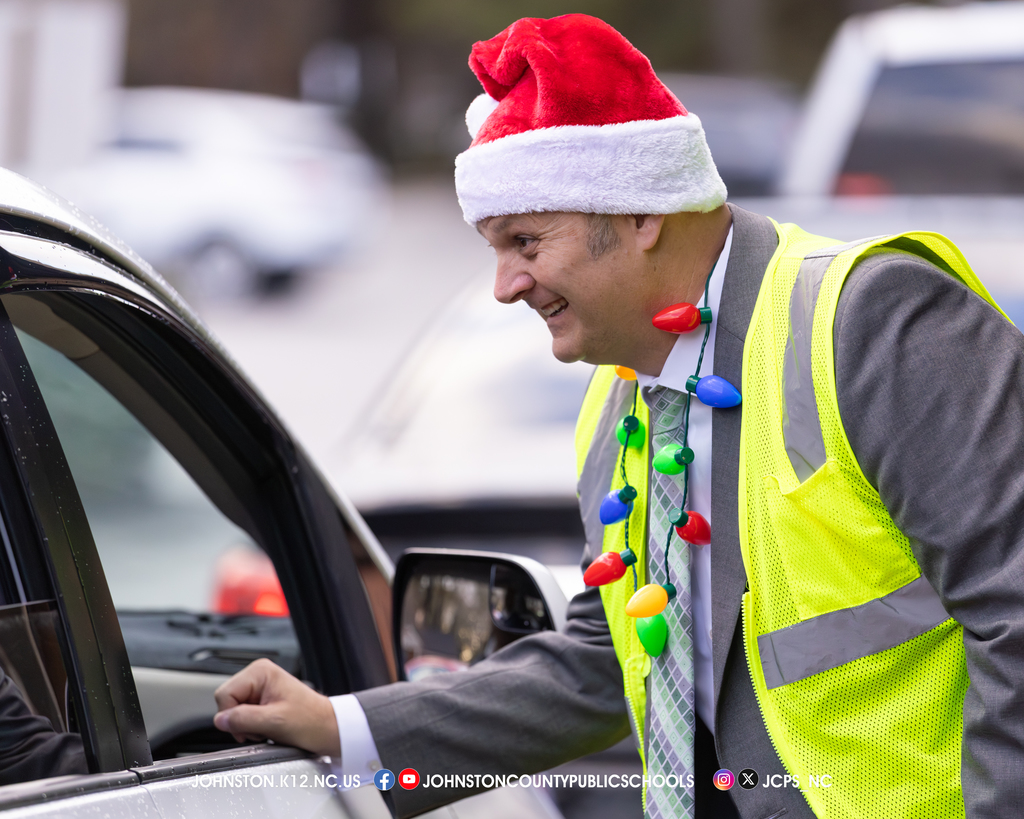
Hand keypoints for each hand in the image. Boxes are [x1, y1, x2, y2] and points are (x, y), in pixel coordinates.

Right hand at [213, 658, 340, 757]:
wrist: (327, 728)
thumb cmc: (311, 721)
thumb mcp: (274, 721)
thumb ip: (243, 719)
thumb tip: (220, 720)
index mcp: (260, 671)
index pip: (224, 694)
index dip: (231, 716)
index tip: (246, 728)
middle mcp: (258, 675)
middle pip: (227, 702)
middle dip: (239, 721)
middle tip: (260, 728)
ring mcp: (260, 687)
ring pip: (233, 711)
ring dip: (246, 725)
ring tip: (266, 728)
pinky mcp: (261, 700)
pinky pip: (242, 715)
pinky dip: (251, 726)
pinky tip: (266, 728)